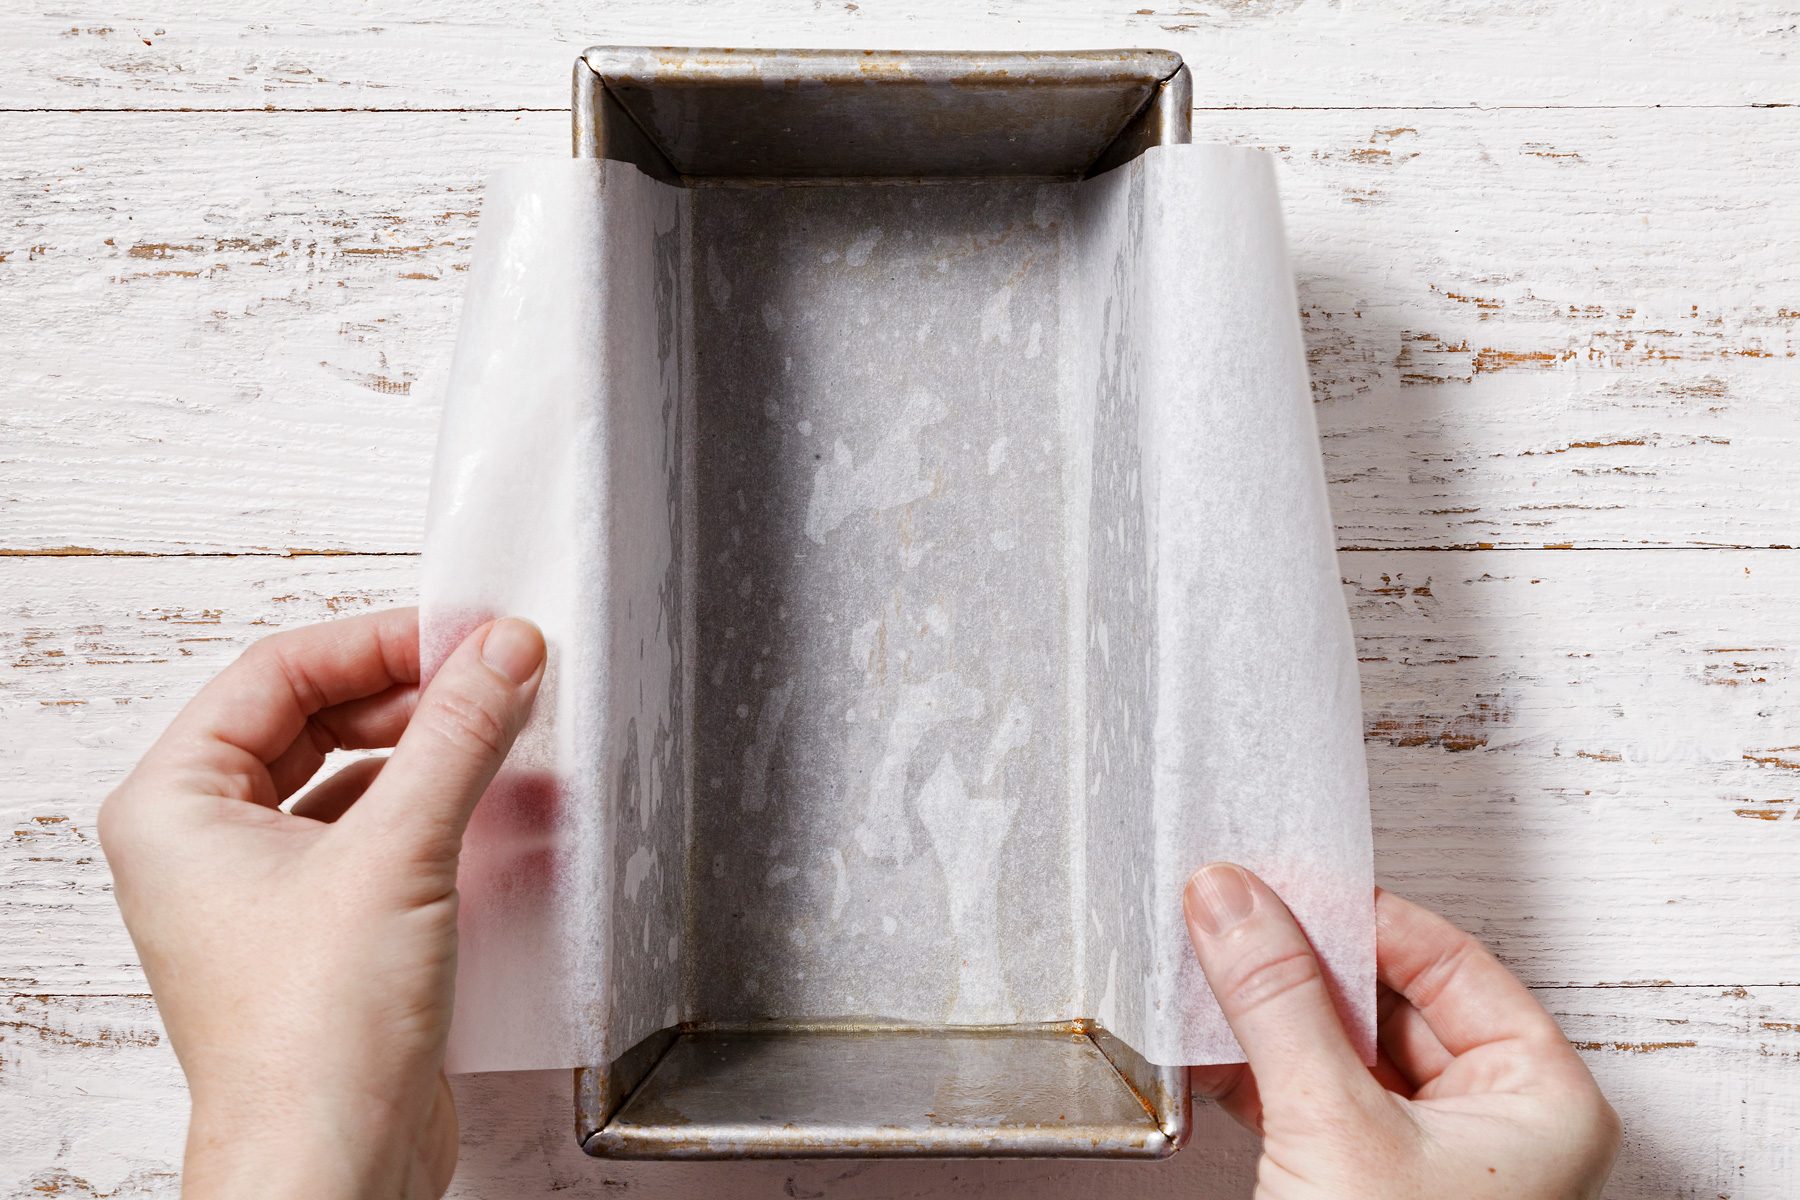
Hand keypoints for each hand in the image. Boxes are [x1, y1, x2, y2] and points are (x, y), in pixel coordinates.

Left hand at [99, 608, 544, 1199]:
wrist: (333, 1166)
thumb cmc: (312, 1040)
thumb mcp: (398, 852)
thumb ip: (457, 736)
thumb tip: (499, 654)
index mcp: (175, 805)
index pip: (279, 672)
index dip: (378, 642)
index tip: (463, 634)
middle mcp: (203, 844)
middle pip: (312, 719)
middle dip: (409, 696)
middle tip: (492, 675)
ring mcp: (258, 890)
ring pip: (346, 777)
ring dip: (426, 752)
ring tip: (501, 732)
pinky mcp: (316, 932)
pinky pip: (371, 835)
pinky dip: (430, 812)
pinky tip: (492, 806)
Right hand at [1184, 864, 1619, 1199]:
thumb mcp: (1332, 1125)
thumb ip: (1278, 1000)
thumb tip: (1234, 900)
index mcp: (1540, 1096)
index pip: (1446, 959)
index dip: (1357, 915)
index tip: (1278, 882)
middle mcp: (1492, 1121)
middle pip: (1387, 999)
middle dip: (1299, 965)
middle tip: (1230, 917)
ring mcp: (1425, 1157)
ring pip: (1340, 1046)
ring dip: (1266, 1015)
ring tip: (1207, 972)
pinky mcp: (1360, 1183)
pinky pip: (1309, 1095)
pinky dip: (1255, 1068)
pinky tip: (1205, 1045)